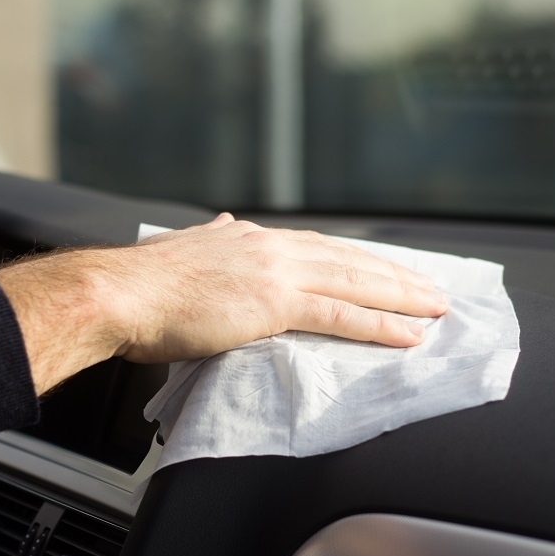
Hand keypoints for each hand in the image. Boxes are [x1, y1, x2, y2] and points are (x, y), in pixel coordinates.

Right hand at [0, 214, 446, 393]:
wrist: (118, 292)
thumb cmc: (142, 285)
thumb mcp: (185, 250)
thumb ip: (214, 237)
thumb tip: (226, 221)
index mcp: (250, 237)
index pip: (320, 247)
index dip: (359, 259)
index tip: (388, 268)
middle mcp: (271, 248)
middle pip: (350, 260)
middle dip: (397, 276)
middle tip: (432, 288)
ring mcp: (276, 273)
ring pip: (356, 283)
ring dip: (402, 297)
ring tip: (436, 308)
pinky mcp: (274, 304)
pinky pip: (341, 315)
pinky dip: (380, 326)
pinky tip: (409, 334)